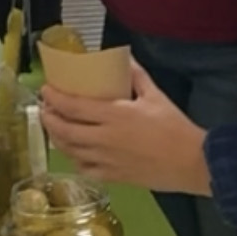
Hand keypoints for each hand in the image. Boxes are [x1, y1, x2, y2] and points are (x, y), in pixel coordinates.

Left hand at [40, 64, 210, 193]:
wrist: (191, 163)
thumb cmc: (175, 128)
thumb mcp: (156, 96)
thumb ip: (136, 76)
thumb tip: (124, 58)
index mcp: (114, 116)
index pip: (73, 106)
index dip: (54, 98)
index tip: (45, 89)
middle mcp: (104, 139)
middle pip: (64, 130)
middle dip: (48, 118)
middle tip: (45, 108)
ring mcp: (106, 160)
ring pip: (70, 150)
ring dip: (56, 138)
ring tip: (53, 127)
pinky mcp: (112, 177)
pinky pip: (84, 168)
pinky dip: (74, 159)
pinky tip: (73, 151)